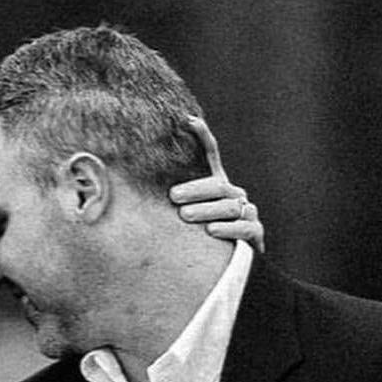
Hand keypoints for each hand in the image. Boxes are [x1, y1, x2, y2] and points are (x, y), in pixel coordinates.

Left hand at [170, 115, 264, 251]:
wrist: (223, 261)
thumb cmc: (195, 233)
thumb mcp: (180, 212)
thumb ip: (166, 196)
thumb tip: (126, 174)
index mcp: (216, 183)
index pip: (211, 154)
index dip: (202, 136)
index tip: (188, 120)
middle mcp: (234, 193)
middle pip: (218, 185)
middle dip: (195, 190)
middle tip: (173, 197)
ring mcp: (247, 212)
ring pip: (231, 206)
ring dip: (207, 210)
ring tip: (185, 216)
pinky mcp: (255, 232)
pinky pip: (246, 227)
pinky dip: (229, 228)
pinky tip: (211, 231)